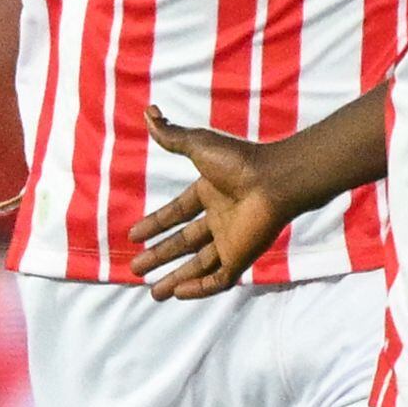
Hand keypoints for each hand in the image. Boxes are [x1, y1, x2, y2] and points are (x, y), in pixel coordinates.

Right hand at [127, 107, 293, 298]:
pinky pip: (218, 280)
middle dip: (159, 256)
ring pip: (198, 266)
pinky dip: (198, 289)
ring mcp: (231, 239)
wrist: (274, 181)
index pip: (177, 213)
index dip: (155, 224)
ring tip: (152, 293)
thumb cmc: (238, 160)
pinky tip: (178, 294)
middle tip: (134, 269)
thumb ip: (172, 135)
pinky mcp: (242, 257)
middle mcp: (220, 218)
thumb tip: (148, 112)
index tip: (134, 235)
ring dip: (175, 278)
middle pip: (184, 243)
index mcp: (210, 192)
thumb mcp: (198, 144)